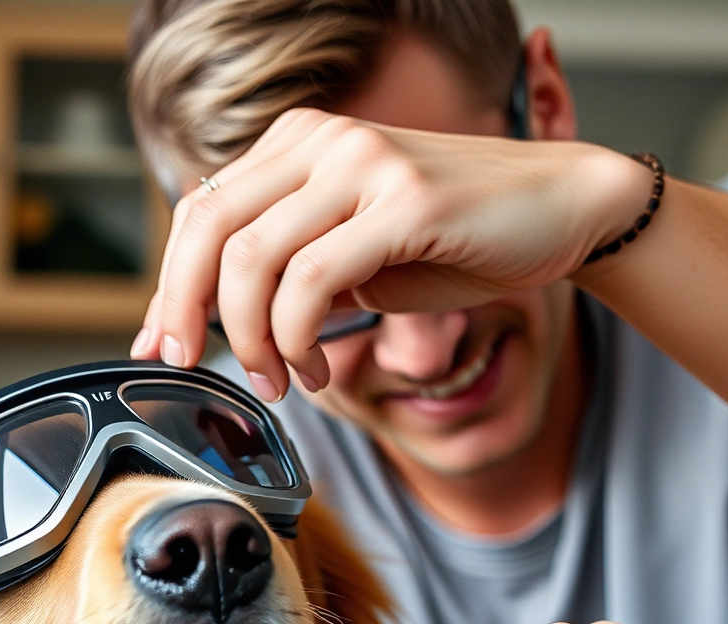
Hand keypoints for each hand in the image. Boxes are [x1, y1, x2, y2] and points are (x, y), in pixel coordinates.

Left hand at [130, 107, 649, 398]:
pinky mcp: (405, 201)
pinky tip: (315, 367)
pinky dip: (297, 336)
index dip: (170, 284)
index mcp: (301, 141)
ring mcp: (364, 163)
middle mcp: (324, 139)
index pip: (203, 209)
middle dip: (184, 309)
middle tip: (187, 366)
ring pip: (254, 258)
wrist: (566, 208)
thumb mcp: (359, 256)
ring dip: (252, 338)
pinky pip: (314, 278)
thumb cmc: (463, 237)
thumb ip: (294, 271)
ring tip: (278, 379)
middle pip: (209, 227)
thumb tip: (222, 320)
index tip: (161, 345)